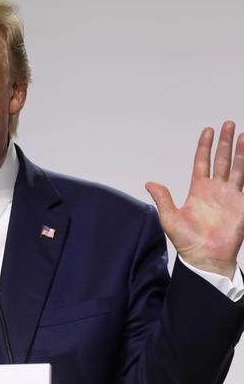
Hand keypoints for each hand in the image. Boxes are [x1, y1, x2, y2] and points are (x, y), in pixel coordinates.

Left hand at [146, 121, 243, 278]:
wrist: (205, 259)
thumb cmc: (187, 242)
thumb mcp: (169, 218)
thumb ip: (163, 198)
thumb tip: (149, 183)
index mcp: (199, 190)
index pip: (202, 162)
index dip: (205, 146)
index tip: (208, 130)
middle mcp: (216, 190)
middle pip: (222, 160)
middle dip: (226, 142)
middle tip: (229, 124)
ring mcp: (231, 196)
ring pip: (237, 168)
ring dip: (241, 152)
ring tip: (243, 135)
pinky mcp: (242, 205)